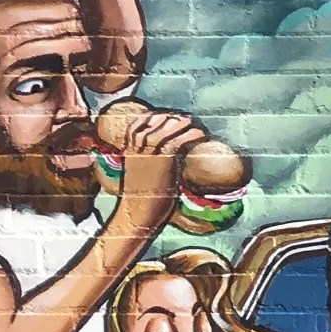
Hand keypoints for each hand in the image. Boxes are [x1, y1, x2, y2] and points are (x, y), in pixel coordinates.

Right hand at [106, 107, 205, 237]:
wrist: (136, 214)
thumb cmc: (140, 200)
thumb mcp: (139, 175)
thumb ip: (147, 163)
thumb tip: (164, 160)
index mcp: (129, 149)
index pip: (139, 123)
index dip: (156, 117)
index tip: (170, 117)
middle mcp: (138, 147)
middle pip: (157, 120)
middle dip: (174, 118)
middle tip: (188, 122)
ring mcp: (150, 151)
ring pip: (170, 127)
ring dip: (185, 124)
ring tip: (196, 127)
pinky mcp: (164, 159)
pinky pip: (180, 140)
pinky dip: (192, 135)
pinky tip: (201, 135)